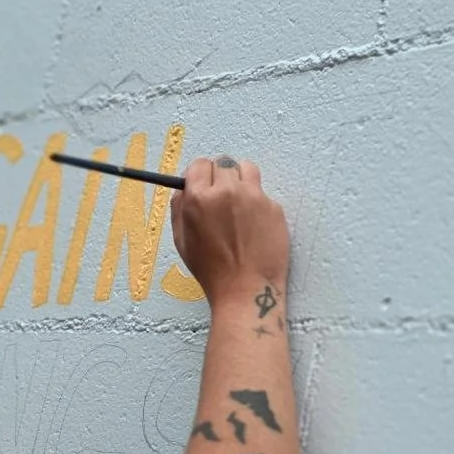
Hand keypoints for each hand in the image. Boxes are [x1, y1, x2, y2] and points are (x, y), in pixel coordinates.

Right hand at [171, 156, 288, 303]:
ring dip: (241, 179)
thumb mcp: (182, 240)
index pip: (199, 164)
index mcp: (199, 198)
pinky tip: (254, 225)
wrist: (246, 290)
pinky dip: (257, 203)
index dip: (200, 174)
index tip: (203, 183)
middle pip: (223, 164)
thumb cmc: (212, 270)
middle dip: (220, 177)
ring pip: (247, 169)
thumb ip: (179, 207)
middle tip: (221, 198)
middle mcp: (227, 191)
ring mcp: (254, 197)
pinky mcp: (274, 207)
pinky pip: (263, 193)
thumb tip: (184, 187)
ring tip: (240, 203)